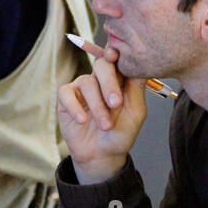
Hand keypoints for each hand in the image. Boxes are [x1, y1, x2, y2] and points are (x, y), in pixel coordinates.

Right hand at [57, 43, 147, 184]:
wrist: (103, 155)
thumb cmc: (121, 132)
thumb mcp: (136, 112)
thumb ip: (137, 88)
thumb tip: (141, 64)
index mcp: (119, 77)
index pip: (117, 57)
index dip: (116, 52)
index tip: (115, 55)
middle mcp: (100, 78)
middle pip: (102, 65)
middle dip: (109, 83)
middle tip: (115, 104)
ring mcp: (82, 86)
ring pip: (87, 82)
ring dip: (97, 105)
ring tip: (105, 125)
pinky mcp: (66, 98)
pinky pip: (66, 93)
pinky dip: (75, 107)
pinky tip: (82, 120)